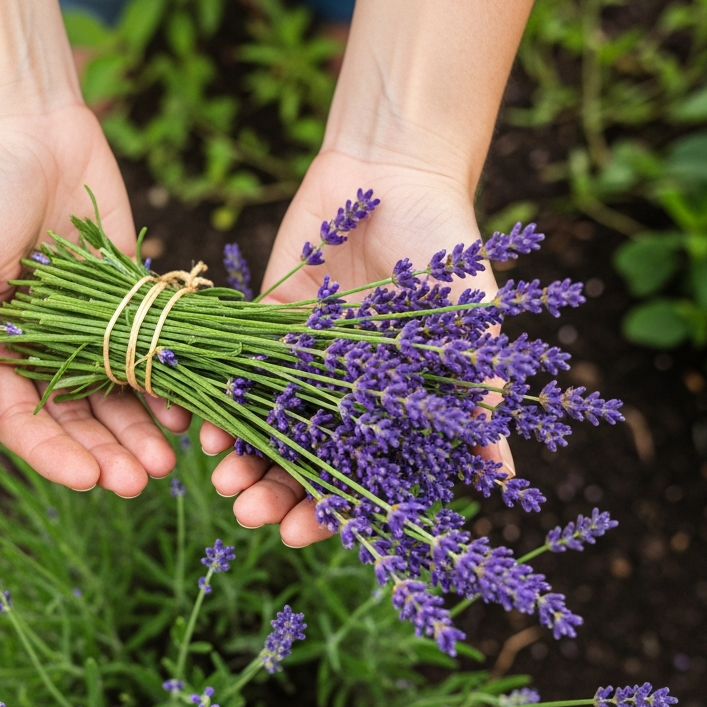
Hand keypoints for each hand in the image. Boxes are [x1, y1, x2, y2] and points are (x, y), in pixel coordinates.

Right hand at [0, 106, 188, 495]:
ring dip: (141, 430)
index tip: (90, 479)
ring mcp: (88, 325)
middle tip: (142, 479)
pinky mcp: (128, 297)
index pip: (23, 422)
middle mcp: (40, 348)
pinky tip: (189, 407)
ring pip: (118, 395)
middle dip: (108, 453)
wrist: (25, 123)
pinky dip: (167, 381)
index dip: (55, 455)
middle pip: (77, 420)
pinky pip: (150, 350)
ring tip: (170, 458)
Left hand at [201, 150, 513, 544]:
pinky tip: (202, 429)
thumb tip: (504, 480)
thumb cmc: (448, 248)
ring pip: (263, 429)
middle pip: (302, 464)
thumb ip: (478, 399)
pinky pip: (234, 377)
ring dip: (242, 461)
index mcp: (391, 407)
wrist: (394, 171)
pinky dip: (218, 404)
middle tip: (246, 513)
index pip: (356, 479)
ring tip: (221, 482)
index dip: (328, 513)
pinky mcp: (264, 326)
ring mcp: (301, 363)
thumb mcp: (471, 326)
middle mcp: (343, 394)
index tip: (298, 535)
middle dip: (274, 495)